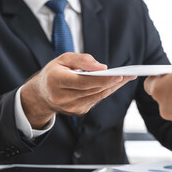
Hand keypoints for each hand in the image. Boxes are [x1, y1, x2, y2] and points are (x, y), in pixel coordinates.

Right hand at [21, 53, 136, 128]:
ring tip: (127, 77)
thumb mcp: (62, 59)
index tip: (117, 75)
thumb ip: (81, 60)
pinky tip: (116, 84)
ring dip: (113, 87)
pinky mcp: (78, 112)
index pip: (82, 82)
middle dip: (112, 82)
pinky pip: (96, 100)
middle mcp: (62, 98)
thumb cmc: (53, 73)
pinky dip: (106, 91)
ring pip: (97, 96)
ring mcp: (71, 107)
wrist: (42, 95)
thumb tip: (102, 67)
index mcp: (56, 81)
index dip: (100, 79)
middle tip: (129, 74)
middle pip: (93, 90)